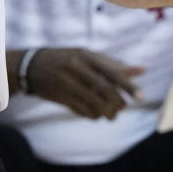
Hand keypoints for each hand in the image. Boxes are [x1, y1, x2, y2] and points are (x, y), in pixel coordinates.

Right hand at [25, 48, 142, 119]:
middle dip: (117, 102)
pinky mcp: (60, 97)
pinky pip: (81, 110)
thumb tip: (141, 70)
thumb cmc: (66, 59)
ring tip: (112, 115)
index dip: (127, 86)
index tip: (141, 97)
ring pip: (93, 102)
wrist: (31, 67)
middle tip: (123, 108)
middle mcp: (76, 69)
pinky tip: (96, 115)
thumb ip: (113, 64)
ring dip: (106, 112)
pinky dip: (92, 115)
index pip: (111, 72)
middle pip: (103, 89)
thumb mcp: (87, 56)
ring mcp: (67, 83)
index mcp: (85, 56)